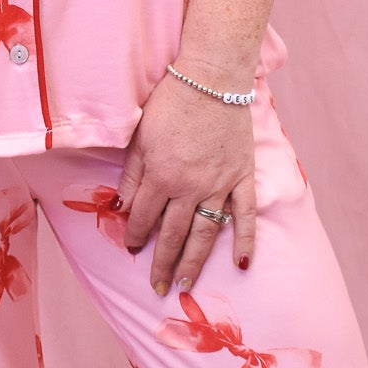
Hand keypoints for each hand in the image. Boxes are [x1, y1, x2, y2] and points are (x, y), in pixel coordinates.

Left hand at [115, 68, 256, 294]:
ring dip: (194, 261)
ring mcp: (219, 185)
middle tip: (157, 288)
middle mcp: (189, 186)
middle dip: (162, 263)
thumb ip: (132, 175)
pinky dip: (245, 240)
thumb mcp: (140, 137)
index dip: (134, 235)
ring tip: (186, 284)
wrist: (212, 80)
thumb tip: (122, 206)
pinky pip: (245, 215)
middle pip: (173, 234)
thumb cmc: (170, 103)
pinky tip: (241, 264)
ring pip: (205, 233)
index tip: (131, 249)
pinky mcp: (242, 178)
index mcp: (161, 175)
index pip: (143, 216)